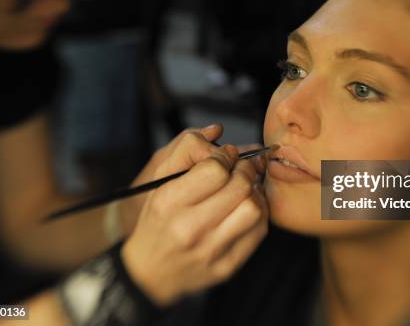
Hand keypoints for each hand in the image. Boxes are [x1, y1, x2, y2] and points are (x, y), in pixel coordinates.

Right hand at [120, 136, 268, 305]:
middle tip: (240, 169)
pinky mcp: (227, 266)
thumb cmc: (159, 220)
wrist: (150, 271)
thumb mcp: (160, 182)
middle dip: (245, 170)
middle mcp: (189, 228)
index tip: (225, 156)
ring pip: (254, 209)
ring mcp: (210, 250)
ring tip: (244, 190)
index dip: (226, 156)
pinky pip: (259, 231)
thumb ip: (187, 151)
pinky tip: (246, 208)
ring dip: (255, 193)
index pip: (215, 170)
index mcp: (170, 202)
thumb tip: (221, 137)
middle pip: (240, 187)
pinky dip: (259, 213)